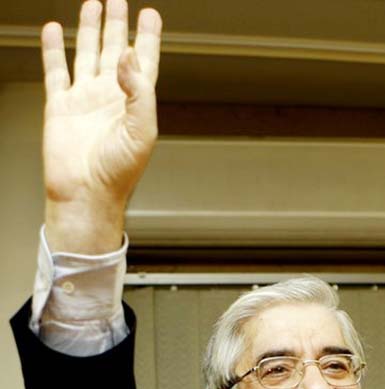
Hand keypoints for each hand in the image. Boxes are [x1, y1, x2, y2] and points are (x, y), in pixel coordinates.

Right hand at [41, 0, 161, 253]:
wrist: (86, 192)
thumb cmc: (119, 172)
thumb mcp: (141, 130)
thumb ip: (139, 91)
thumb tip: (130, 56)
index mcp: (135, 103)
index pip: (144, 62)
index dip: (147, 38)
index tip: (150, 15)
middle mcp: (110, 97)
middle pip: (116, 50)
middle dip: (118, 25)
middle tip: (119, 1)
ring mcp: (85, 99)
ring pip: (87, 54)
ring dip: (91, 29)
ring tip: (93, 4)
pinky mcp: (60, 105)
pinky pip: (57, 70)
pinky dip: (54, 49)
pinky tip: (54, 30)